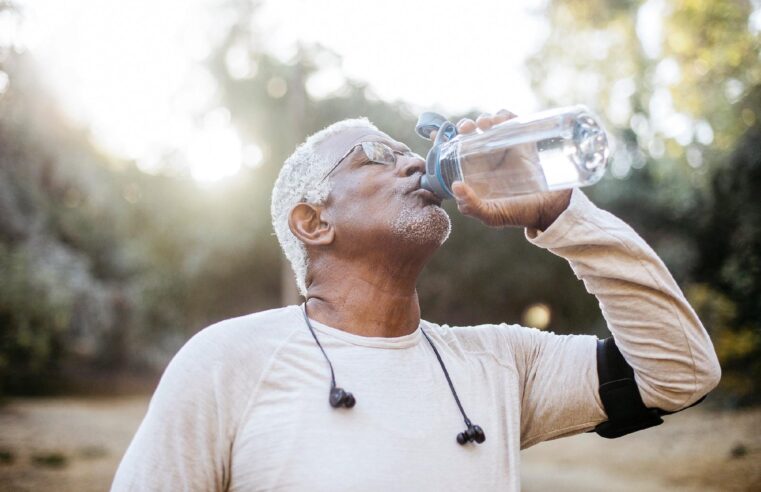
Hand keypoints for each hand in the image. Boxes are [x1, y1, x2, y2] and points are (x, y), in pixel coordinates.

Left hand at [433, 110, 570, 229]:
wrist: (550, 208)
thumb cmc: (519, 213)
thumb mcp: (492, 215)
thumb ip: (472, 206)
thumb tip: (456, 186)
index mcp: (475, 173)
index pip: (454, 152)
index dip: (443, 140)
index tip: (435, 134)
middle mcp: (488, 158)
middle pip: (471, 134)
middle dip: (465, 126)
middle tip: (466, 128)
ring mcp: (505, 147)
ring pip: (490, 124)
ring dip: (484, 119)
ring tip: (486, 124)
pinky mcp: (522, 140)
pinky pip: (511, 121)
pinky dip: (505, 115)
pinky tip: (501, 120)